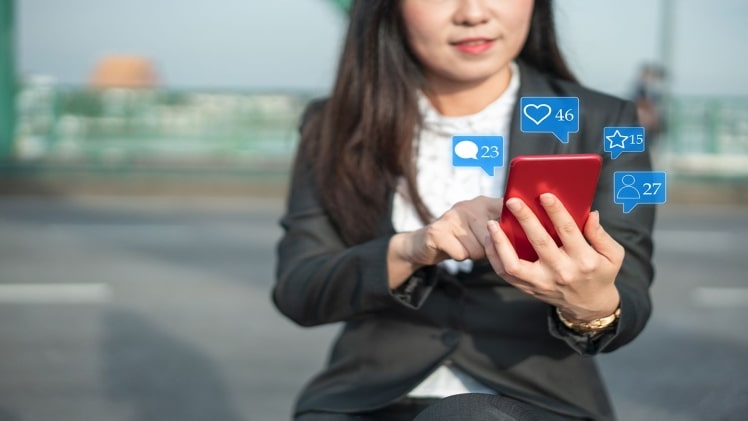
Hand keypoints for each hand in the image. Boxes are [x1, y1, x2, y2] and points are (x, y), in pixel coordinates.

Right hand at [388, 196, 502, 288]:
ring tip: (463, 246)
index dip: (513, 225)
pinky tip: (453, 250)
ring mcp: (451, 217)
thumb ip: (501, 228)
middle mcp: (467, 205)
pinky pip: (461, 253)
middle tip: (477, 245)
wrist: (424, 244)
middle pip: (492, 236)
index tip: (513, 236)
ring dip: (472, 254)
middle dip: (488, 248)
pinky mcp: (437, 231)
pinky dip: (459, 257)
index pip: (506, 210)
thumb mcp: (482, 229)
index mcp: (482, 202)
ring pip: (478, 248)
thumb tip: (524, 236)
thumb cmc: (460, 239)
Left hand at [484, 193, 622, 321]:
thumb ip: (600, 234)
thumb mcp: (612, 255)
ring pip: (514, 264)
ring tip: (492, 224)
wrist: (589, 306)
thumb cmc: (600, 274)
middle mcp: (561, 272)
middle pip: (539, 242)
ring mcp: (542, 283)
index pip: (568, 231)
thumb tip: (591, 213)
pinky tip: (490, 240)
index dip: (556, 211)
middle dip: (525, 219)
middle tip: (513, 201)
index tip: (544, 195)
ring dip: (500, 243)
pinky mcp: (529, 288)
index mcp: (584, 260)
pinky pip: (506, 274)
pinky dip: (494, 257)